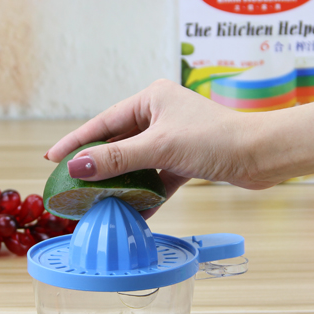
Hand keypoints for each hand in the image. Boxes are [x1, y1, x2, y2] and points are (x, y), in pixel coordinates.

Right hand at [45, 80, 281, 202]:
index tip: (52, 158)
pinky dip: (145, 195)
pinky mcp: (185, 160)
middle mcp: (160, 115)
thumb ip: (117, 158)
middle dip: (98, 167)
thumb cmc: (215, 141)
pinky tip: (132, 213)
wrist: (261, 156)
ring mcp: (173, 138)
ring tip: (97, 202)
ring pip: (136, 163)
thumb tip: (78, 167)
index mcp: (151, 99)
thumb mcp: (160, 148)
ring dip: (120, 183)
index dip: (76, 142)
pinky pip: (156, 178)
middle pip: (118, 143)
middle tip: (72, 186)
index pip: (103, 122)